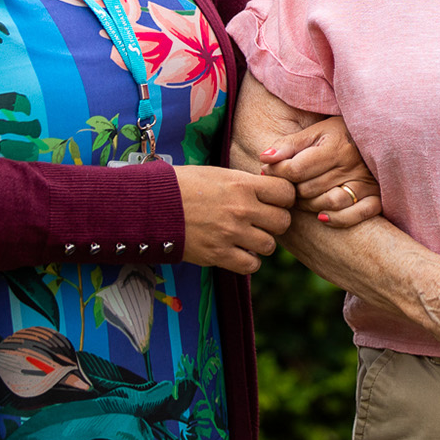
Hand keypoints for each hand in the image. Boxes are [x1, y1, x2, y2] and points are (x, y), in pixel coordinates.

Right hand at [174, 166, 295, 273]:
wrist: (152, 205)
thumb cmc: (184, 185)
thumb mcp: (219, 174)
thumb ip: (246, 183)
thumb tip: (268, 190)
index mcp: (242, 184)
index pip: (286, 193)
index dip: (284, 198)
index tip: (274, 201)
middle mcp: (241, 209)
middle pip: (283, 222)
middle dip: (275, 222)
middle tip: (261, 221)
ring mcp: (230, 233)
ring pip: (269, 246)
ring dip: (261, 243)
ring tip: (246, 237)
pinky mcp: (218, 255)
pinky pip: (251, 265)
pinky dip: (248, 261)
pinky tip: (237, 252)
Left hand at [260, 116, 381, 228]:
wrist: (379, 137)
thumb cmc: (340, 134)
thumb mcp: (315, 132)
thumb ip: (289, 144)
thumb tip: (264, 158)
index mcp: (335, 146)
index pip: (295, 169)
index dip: (277, 172)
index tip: (270, 169)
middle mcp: (351, 164)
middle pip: (308, 189)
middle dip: (292, 189)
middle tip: (288, 184)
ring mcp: (366, 182)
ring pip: (328, 204)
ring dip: (309, 204)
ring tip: (304, 196)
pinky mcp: (376, 196)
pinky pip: (356, 215)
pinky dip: (338, 219)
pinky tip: (323, 216)